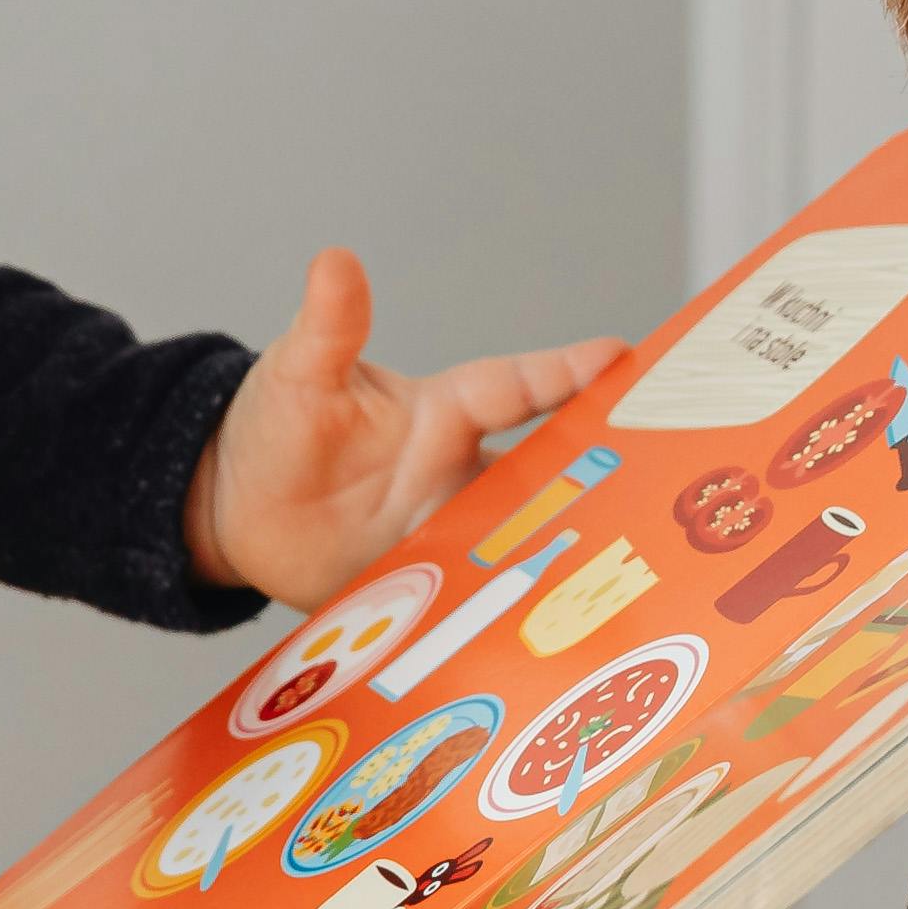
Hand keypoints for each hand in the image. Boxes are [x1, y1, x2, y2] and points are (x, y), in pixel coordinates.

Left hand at [183, 250, 633, 607]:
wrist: (240, 511)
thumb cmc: (281, 425)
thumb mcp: (299, 374)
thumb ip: (328, 327)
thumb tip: (333, 261)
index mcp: (441, 415)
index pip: (513, 390)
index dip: (563, 372)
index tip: (619, 355)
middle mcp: (460, 476)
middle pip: (547, 476)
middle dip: (604, 474)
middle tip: (667, 475)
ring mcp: (451, 535)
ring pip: (524, 546)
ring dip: (564, 558)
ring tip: (620, 577)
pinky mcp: (429, 591)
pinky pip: (476, 607)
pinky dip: (507, 624)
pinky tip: (538, 647)